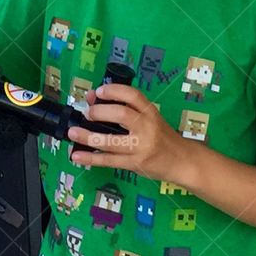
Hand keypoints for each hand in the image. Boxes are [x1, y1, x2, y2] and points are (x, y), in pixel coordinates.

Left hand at [66, 84, 194, 181]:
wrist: (182, 161)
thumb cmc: (161, 136)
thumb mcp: (149, 118)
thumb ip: (125, 108)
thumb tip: (91, 98)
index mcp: (150, 112)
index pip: (133, 95)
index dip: (113, 91)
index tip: (98, 91)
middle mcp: (147, 127)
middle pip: (121, 115)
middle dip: (99, 112)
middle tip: (87, 113)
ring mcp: (141, 147)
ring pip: (111, 141)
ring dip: (88, 137)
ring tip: (72, 133)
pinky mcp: (135, 164)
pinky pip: (109, 161)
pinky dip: (91, 158)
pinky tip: (77, 156)